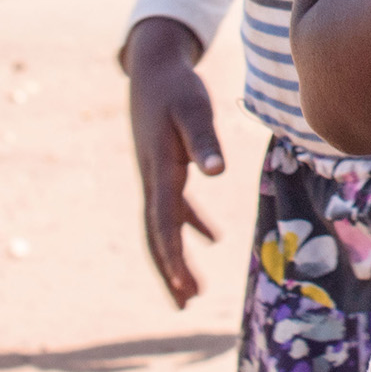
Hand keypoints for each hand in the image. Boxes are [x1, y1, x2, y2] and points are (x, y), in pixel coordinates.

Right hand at [124, 16, 222, 307]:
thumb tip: (217, 171)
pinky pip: (174, 208)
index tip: (183, 286)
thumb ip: (204, 140)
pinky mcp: (163, 168)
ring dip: (177, 257)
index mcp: (161, 171)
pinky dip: (189, 225)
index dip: (173, 257)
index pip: (164, 224)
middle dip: (171, 271)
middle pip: (158, 235)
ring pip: (163, 226)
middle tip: (185, 304)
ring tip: (192, 291)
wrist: (153, 68)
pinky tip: (212, 238)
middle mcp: (153, 179)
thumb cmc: (177, 88)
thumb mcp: (194, 109)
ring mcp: (155, 176)